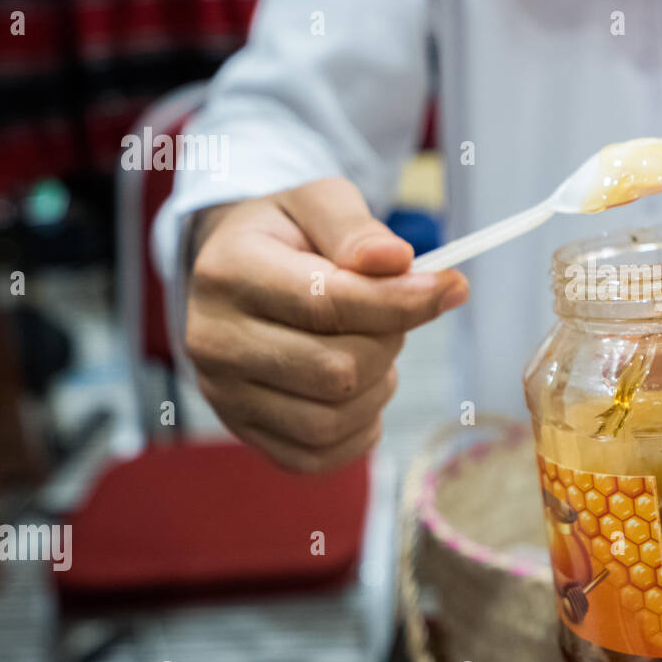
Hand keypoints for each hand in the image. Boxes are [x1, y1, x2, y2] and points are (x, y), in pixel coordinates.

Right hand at [185, 177, 467, 471]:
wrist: (237, 270)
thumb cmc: (288, 234)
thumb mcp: (318, 204)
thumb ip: (356, 229)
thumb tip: (398, 261)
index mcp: (228, 271)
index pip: (327, 302)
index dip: (400, 301)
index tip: (449, 287)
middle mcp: (213, 340)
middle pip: (337, 371)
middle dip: (388, 343)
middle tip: (392, 316)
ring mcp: (223, 394)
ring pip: (330, 420)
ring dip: (377, 388)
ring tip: (376, 351)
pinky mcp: (244, 431)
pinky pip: (316, 457)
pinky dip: (359, 430)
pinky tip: (363, 392)